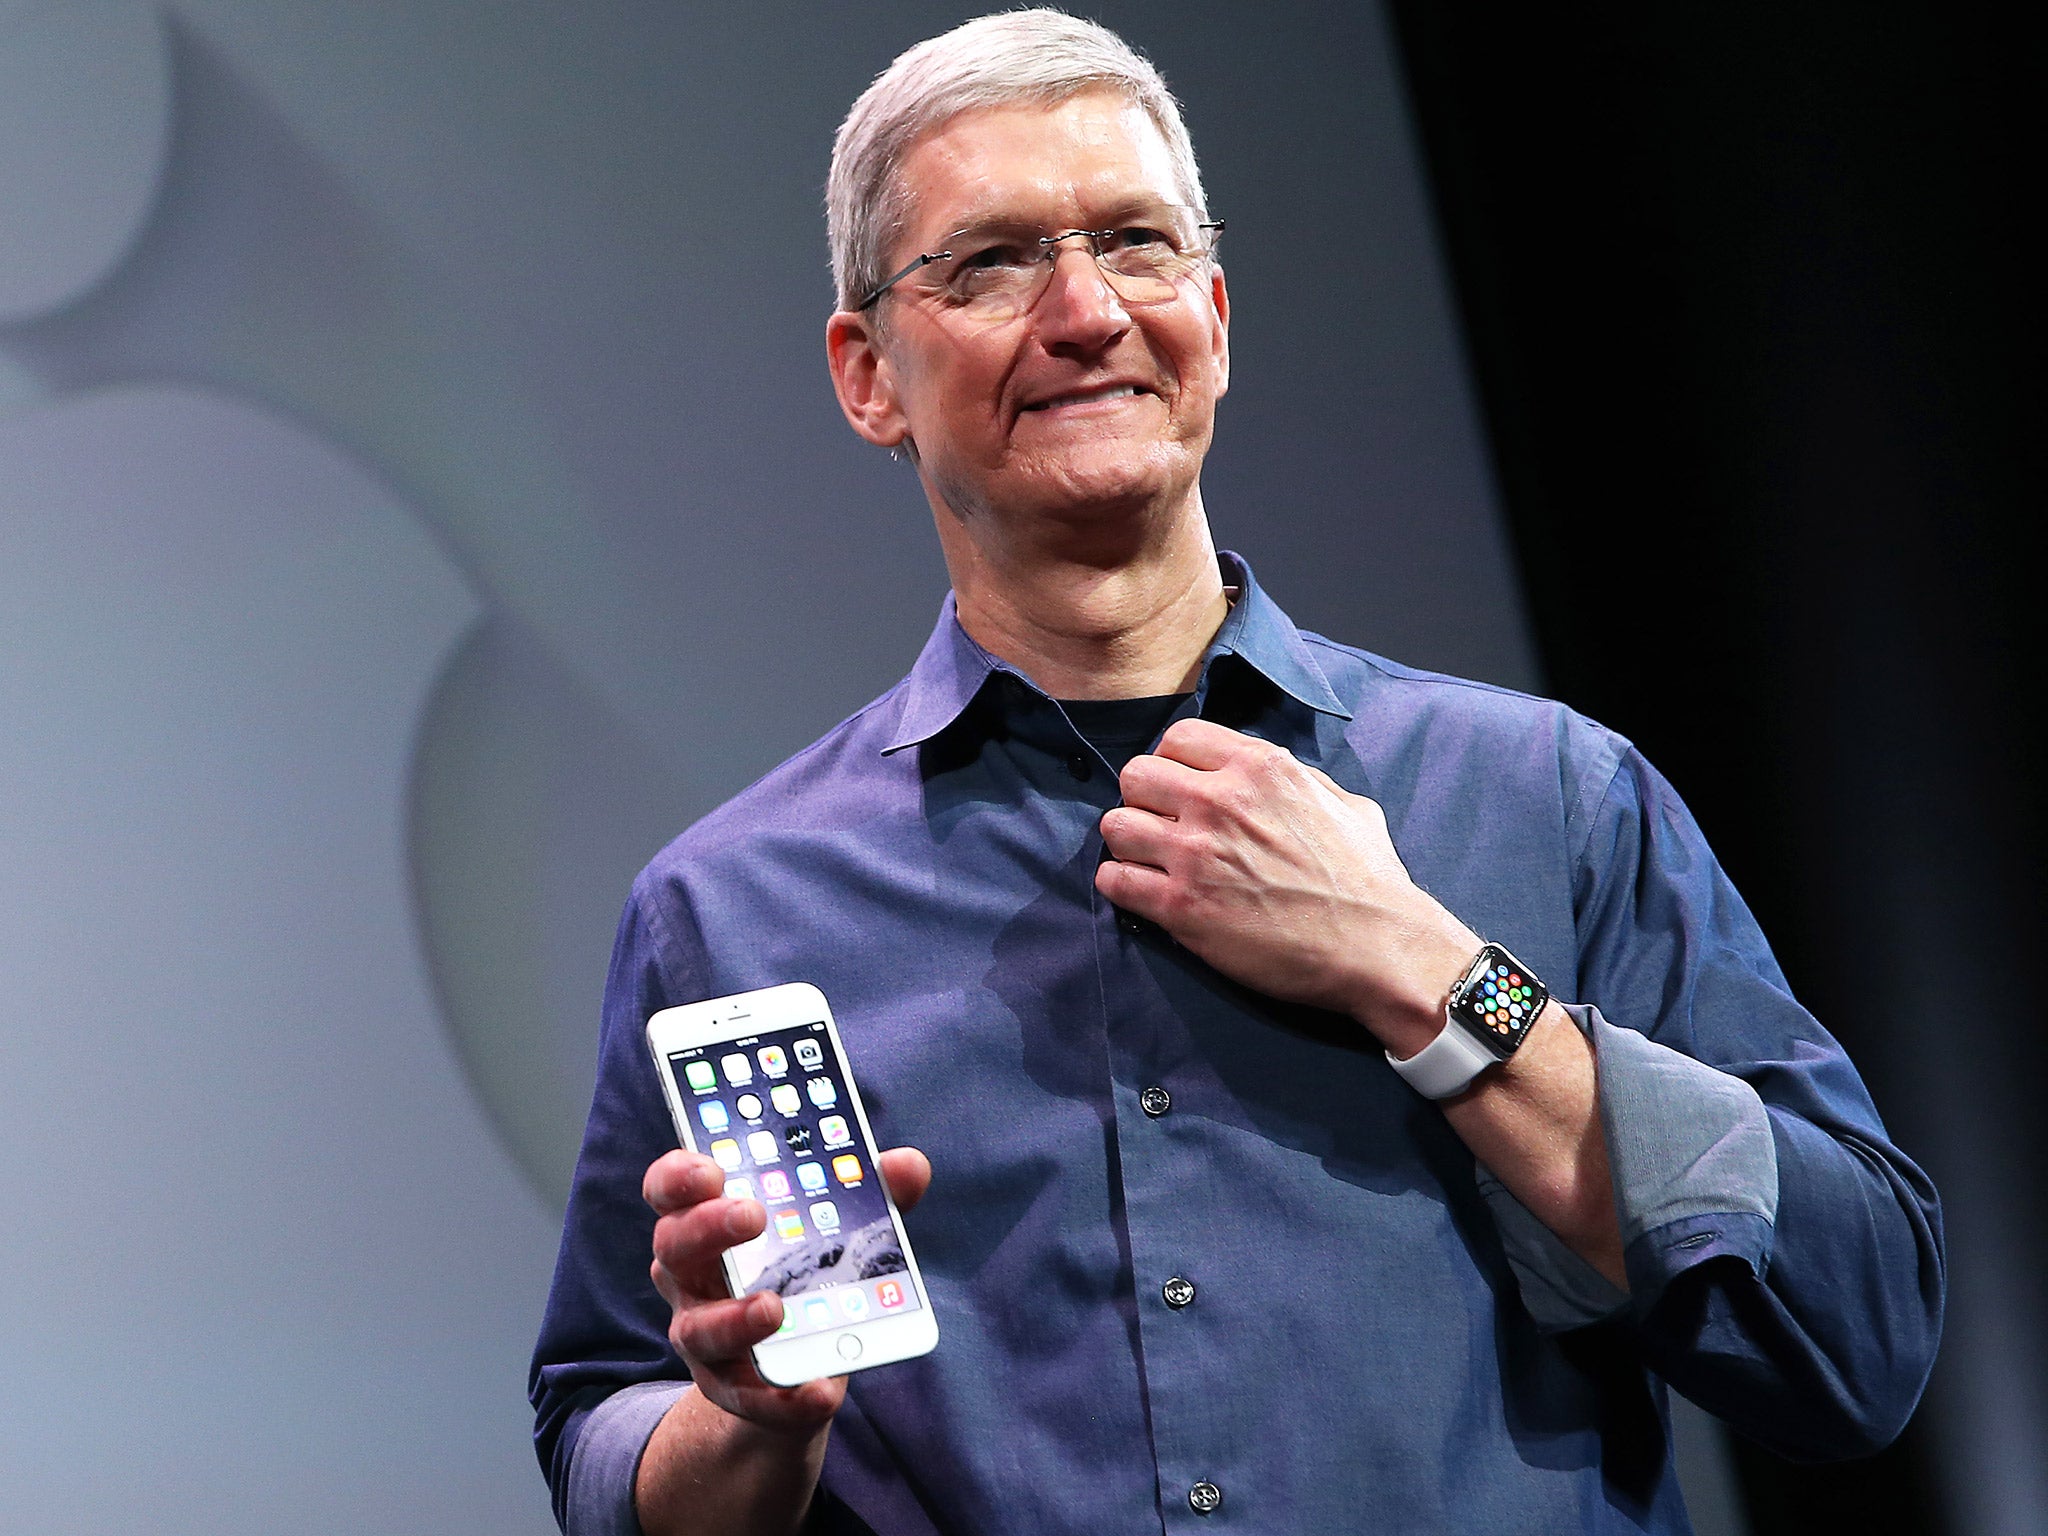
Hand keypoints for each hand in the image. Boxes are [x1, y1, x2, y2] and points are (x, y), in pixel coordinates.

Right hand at [642, 1145, 931, 1431]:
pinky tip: (820, 1391)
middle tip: (753, 1216)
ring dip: (733, 1318)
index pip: (670, 1189)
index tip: (711, 1168)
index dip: (680, 1175)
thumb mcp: (836, 1229)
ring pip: (698, 1328)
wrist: (796, 1367)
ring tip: (774, 1308)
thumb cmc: (805, 1273)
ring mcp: (704, 1334)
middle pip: (675, 1246)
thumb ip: (870, 1193)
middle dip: (708, 1227)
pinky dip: (782, 1398)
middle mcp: (691, 1276)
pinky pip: (748, 1397)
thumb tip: (909, 1165)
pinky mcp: (731, 1389)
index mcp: (707, 1222)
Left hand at [1095, 718, 1475, 1049]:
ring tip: (1148, 860)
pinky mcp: (1181, 907)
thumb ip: (1297, 780)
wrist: (1376, 946)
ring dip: (1127, 842)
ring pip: (1115, 825)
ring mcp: (1196, 854)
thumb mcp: (1345, 804)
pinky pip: (1114, 880)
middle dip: (1143, 798)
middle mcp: (1221, 801)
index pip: (1177, 737)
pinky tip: (1143, 893)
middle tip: (1161, 825)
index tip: (1180, 788)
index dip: (1173, 762)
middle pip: (1135, 774)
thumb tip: (1268, 777)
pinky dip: (1120, 885)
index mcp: (1260, 767)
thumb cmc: (1369, 879)